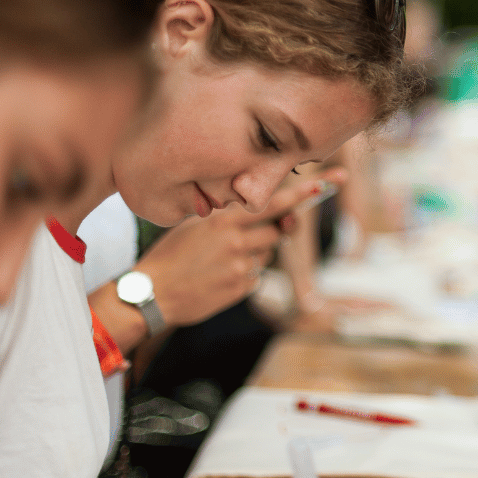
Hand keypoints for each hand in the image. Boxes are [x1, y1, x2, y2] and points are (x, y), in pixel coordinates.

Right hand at [138, 172, 345, 326]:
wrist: (152, 293)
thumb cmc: (173, 254)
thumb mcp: (196, 226)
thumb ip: (233, 220)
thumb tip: (275, 220)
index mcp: (225, 222)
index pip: (272, 204)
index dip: (301, 194)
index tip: (324, 184)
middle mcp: (237, 243)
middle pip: (278, 232)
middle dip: (276, 231)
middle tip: (258, 232)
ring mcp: (240, 267)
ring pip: (267, 255)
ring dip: (255, 254)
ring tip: (222, 259)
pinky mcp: (241, 289)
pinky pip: (256, 276)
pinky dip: (244, 275)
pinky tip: (218, 277)